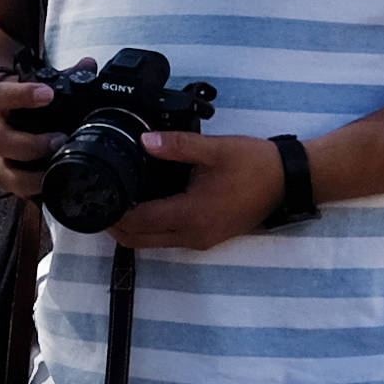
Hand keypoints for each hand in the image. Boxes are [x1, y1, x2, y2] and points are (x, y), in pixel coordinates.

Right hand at [0, 66, 73, 194]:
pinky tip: (56, 193)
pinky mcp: (9, 180)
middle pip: (2, 140)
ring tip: (58, 168)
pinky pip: (17, 192)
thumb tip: (89, 65)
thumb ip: (64, 76)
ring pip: (5, 172)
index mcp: (1, 105)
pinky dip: (36, 195)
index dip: (22, 95)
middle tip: (60, 140)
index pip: (2, 96)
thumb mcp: (37, 87)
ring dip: (32, 175)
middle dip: (31, 144)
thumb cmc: (24, 106)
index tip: (47, 94)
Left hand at [105, 131, 290, 253]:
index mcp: (192, 215)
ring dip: (132, 229)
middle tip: (98, 202)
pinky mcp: (208, 237)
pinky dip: (150, 228)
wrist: (288, 181)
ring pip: (153, 243)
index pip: (139, 223)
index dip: (112, 214)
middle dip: (115, 227)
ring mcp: (201, 240)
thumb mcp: (215, 150)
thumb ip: (177, 145)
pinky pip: (168, 239)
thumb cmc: (255, 165)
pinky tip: (145, 205)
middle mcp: (193, 235)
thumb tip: (144, 141)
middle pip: (139, 241)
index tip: (95, 199)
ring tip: (116, 202)